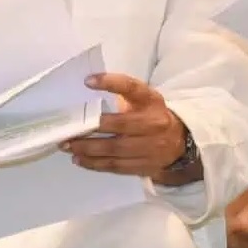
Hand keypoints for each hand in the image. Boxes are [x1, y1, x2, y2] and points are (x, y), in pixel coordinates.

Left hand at [63, 73, 186, 177]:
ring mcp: (150, 147)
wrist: (179, 144)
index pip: (132, 88)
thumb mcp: (145, 99)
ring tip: (68, 147)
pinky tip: (80, 160)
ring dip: (88, 149)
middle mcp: (153, 123)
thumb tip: (89, 90)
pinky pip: (116, 166)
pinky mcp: (144, 165)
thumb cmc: (153, 116)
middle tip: (68, 131)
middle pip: (119, 125)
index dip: (111, 82)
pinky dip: (95, 164)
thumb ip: (123, 95)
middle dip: (91, 128)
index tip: (88, 81)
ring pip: (114, 149)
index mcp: (151, 101)